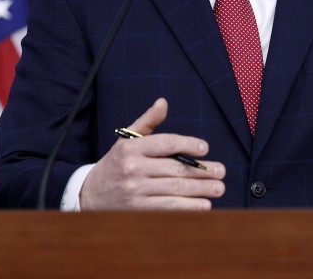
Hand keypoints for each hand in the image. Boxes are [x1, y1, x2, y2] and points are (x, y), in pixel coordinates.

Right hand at [79, 97, 225, 209]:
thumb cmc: (116, 163)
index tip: (205, 148)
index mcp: (132, 148)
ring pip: (174, 189)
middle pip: (174, 169)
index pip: (165, 143)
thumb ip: (148, 121)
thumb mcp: (127, 139)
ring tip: (218, 187)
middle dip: (201, 170)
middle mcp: (133, 168)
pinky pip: (168, 207)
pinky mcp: (138, 209)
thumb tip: (163, 102)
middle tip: (221, 171)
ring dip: (200, 189)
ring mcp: (135, 190)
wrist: (90, 194)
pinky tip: (204, 205)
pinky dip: (188, 207)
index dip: (188, 144)